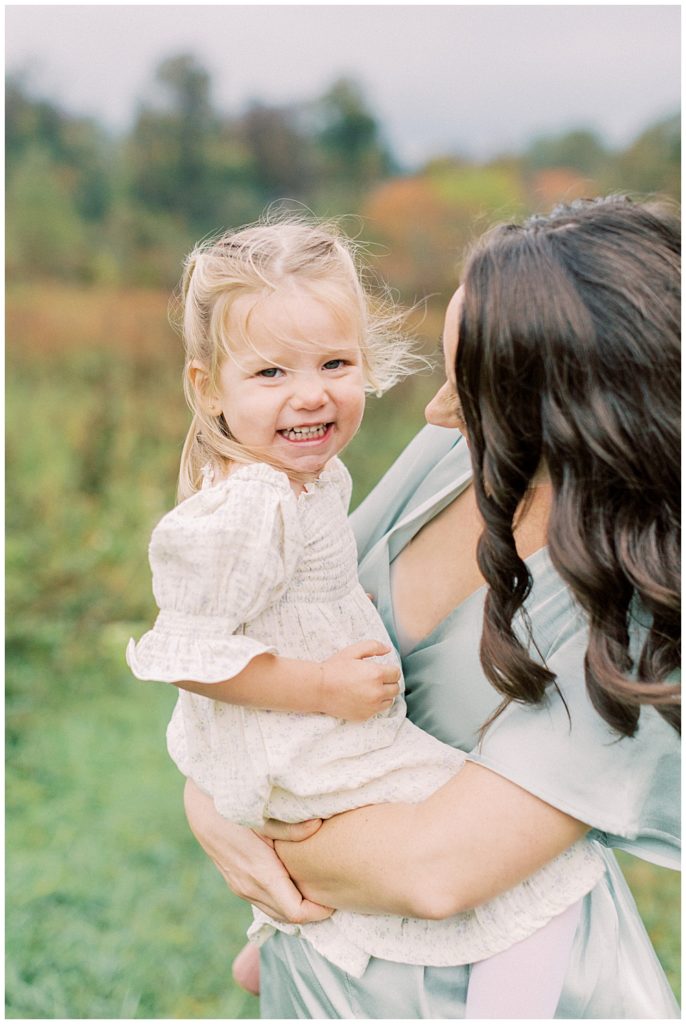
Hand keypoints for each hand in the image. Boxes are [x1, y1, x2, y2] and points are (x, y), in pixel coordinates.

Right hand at [183, 779, 332, 923]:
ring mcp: (240, 888)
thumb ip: (290, 827)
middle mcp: (250, 887)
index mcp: (261, 874)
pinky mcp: (236, 883)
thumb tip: (317, 827)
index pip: (296, 912)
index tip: (334, 898)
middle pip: (287, 917)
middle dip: (311, 912)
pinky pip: (263, 902)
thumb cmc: (234, 810)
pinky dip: (281, 900)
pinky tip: (293, 883)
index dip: (319, 912)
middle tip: (332, 894)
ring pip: (274, 912)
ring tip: (316, 890)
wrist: (201, 810)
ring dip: (295, 908)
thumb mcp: (263, 816)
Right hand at [319, 640, 400, 720]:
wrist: (318, 688)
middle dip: (388, 682)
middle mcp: (377, 692)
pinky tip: (363, 697)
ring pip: (389, 700)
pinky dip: (374, 704)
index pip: (396, 674)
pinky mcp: (365, 716)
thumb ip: (373, 646)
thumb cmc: (334, 668)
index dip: (389, 670)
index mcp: (376, 674)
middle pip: (395, 688)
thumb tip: (388, 650)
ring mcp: (372, 706)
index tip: (382, 670)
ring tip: (370, 689)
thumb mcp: (353, 651)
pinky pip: (378, 710)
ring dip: (384, 694)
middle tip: (376, 679)